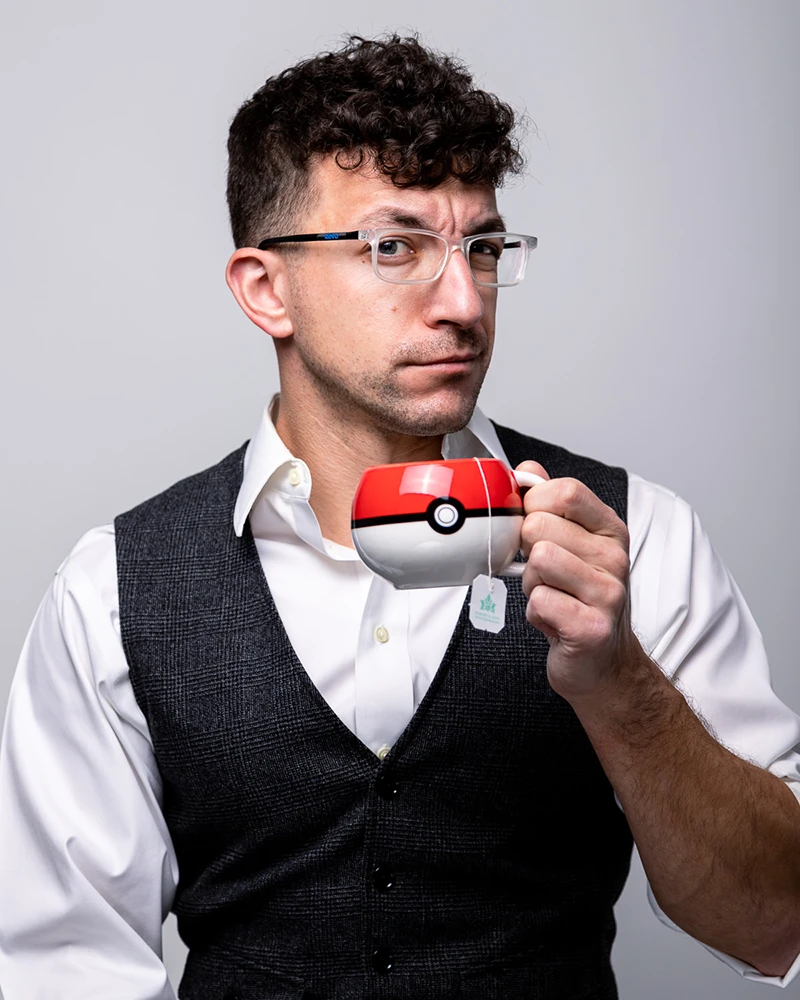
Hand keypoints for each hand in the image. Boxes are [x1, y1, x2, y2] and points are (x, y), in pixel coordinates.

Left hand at [516, 460, 642, 703]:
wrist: (602, 663)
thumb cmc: (581, 601)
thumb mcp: (570, 546)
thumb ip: (549, 505)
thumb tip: (528, 470)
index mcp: (609, 530)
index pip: (564, 491)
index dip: (532, 504)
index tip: (531, 524)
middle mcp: (615, 557)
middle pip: (541, 525)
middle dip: (527, 551)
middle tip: (544, 573)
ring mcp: (608, 593)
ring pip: (538, 560)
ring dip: (531, 582)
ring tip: (550, 595)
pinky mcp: (591, 627)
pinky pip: (539, 600)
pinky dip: (535, 612)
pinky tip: (554, 619)